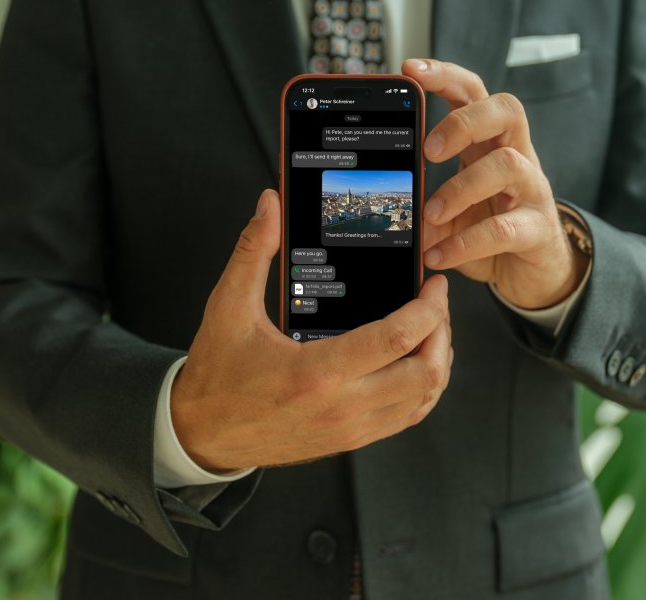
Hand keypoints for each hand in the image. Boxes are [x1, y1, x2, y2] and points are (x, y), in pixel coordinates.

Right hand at [171, 189, 452, 472]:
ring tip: (431, 330)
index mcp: (316, 372)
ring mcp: (350, 430)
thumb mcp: (228, 306)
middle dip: (442, 332)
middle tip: (436, 304)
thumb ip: (252, 251)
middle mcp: (341, 407)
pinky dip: (423, 390)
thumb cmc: (217, 373)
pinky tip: (414, 362)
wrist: (203, 433)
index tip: (434, 285)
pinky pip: (405, 418)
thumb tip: (269, 204)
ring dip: (437, 362)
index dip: (428, 308)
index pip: (396, 339)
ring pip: (422, 401)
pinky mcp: (350, 441)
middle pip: (425, 374)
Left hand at [402, 59, 588, 309]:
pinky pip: (505, 228)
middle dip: (465, 121)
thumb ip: (422, 205)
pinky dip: (466, 242)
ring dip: (461, 188)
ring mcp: (532, 191)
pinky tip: (440, 255)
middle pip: (506, 110)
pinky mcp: (538, 230)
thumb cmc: (490, 231)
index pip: (473, 93)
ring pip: (509, 164)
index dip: (446, 75)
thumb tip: (387, 210)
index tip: (409, 69)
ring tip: (431, 214)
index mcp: (489, 143)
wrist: (531, 274)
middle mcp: (517, 157)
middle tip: (430, 151)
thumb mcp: (449, 213)